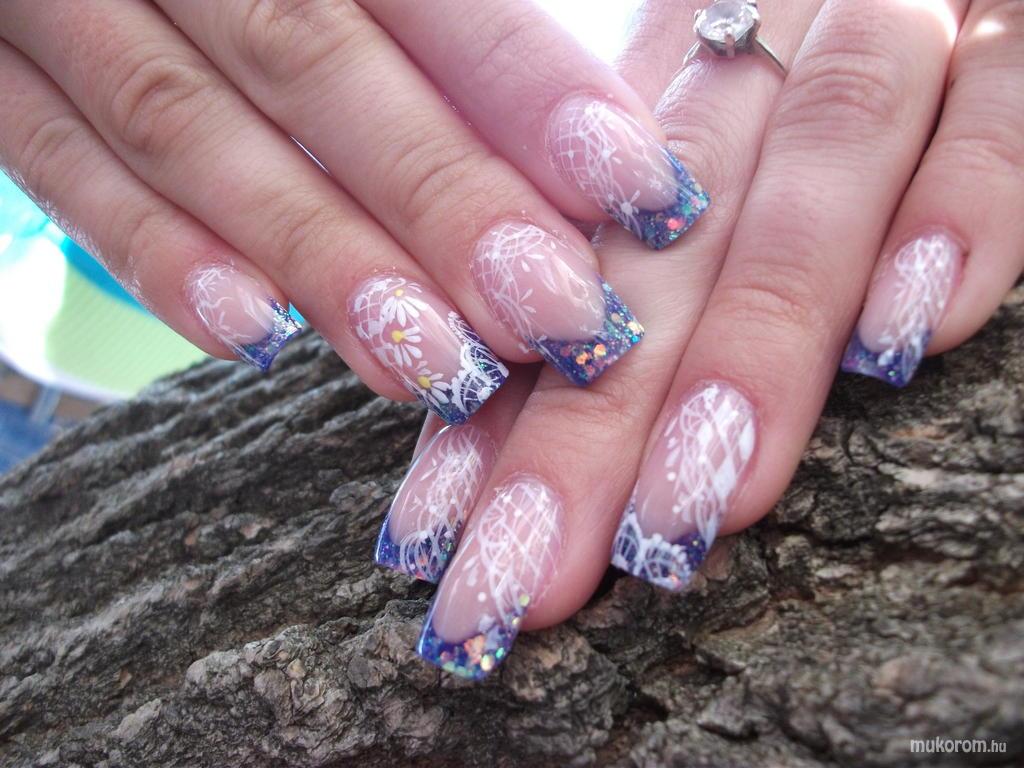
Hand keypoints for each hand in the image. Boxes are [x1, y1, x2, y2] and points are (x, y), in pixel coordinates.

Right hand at [0, 0, 704, 423]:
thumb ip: (446, 16)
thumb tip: (587, 129)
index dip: (528, 86)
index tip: (638, 189)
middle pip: (316, 63)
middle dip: (440, 198)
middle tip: (552, 312)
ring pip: (191, 132)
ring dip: (320, 257)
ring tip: (434, 364)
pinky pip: (60, 165)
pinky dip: (156, 254)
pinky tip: (253, 336)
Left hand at [376, 0, 1023, 678]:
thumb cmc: (785, 84)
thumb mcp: (686, 160)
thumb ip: (615, 266)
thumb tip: (492, 412)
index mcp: (654, 121)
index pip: (555, 270)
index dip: (495, 409)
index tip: (435, 543)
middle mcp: (748, 79)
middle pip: (658, 256)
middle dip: (589, 429)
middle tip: (527, 583)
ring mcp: (883, 42)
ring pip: (805, 191)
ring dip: (752, 351)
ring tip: (689, 516)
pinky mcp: (1005, 32)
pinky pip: (996, 110)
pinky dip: (962, 211)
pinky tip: (906, 338)